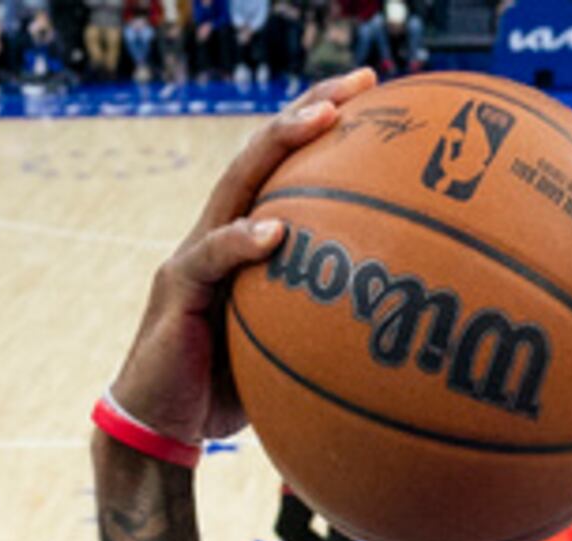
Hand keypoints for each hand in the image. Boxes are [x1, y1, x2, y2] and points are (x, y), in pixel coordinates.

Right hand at [108, 68, 374, 450]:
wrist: (160, 427)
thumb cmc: (231, 393)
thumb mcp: (292, 353)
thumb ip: (331, 329)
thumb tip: (411, 342)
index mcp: (245, 242)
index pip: (286, 171)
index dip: (323, 130)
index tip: (375, 100)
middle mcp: (218, 234)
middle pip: (263, 155)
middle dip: (308, 109)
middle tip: (357, 83)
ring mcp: (194, 256)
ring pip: (235, 185)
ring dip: (277, 146)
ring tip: (319, 119)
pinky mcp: (177, 290)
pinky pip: (212, 257)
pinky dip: (242, 242)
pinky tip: (274, 232)